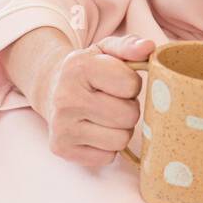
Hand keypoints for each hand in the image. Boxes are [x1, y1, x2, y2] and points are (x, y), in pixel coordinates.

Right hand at [43, 34, 155, 167]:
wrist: (52, 89)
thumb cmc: (89, 70)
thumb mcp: (106, 50)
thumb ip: (130, 46)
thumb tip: (149, 47)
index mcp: (79, 67)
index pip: (131, 85)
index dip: (132, 84)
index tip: (119, 82)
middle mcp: (66, 98)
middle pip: (129, 116)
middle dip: (129, 108)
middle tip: (115, 101)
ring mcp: (61, 126)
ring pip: (120, 140)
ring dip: (121, 129)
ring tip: (107, 116)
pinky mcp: (62, 149)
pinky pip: (107, 157)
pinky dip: (108, 146)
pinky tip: (96, 130)